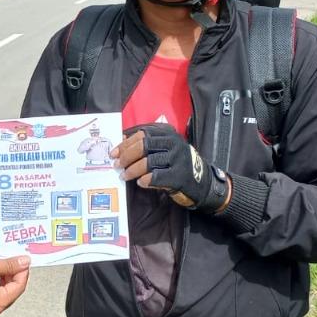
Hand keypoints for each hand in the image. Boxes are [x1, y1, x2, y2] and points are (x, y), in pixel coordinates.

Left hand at [113, 123, 228, 210]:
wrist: (202, 182)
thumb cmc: (177, 164)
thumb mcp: (163, 148)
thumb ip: (145, 143)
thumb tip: (121, 140)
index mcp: (168, 133)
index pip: (141, 134)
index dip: (125, 143)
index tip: (113, 153)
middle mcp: (174, 143)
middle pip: (144, 145)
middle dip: (126, 155)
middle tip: (117, 164)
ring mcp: (178, 159)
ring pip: (149, 161)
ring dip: (133, 169)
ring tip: (124, 175)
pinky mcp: (180, 176)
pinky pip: (157, 177)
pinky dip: (145, 180)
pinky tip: (141, 182)